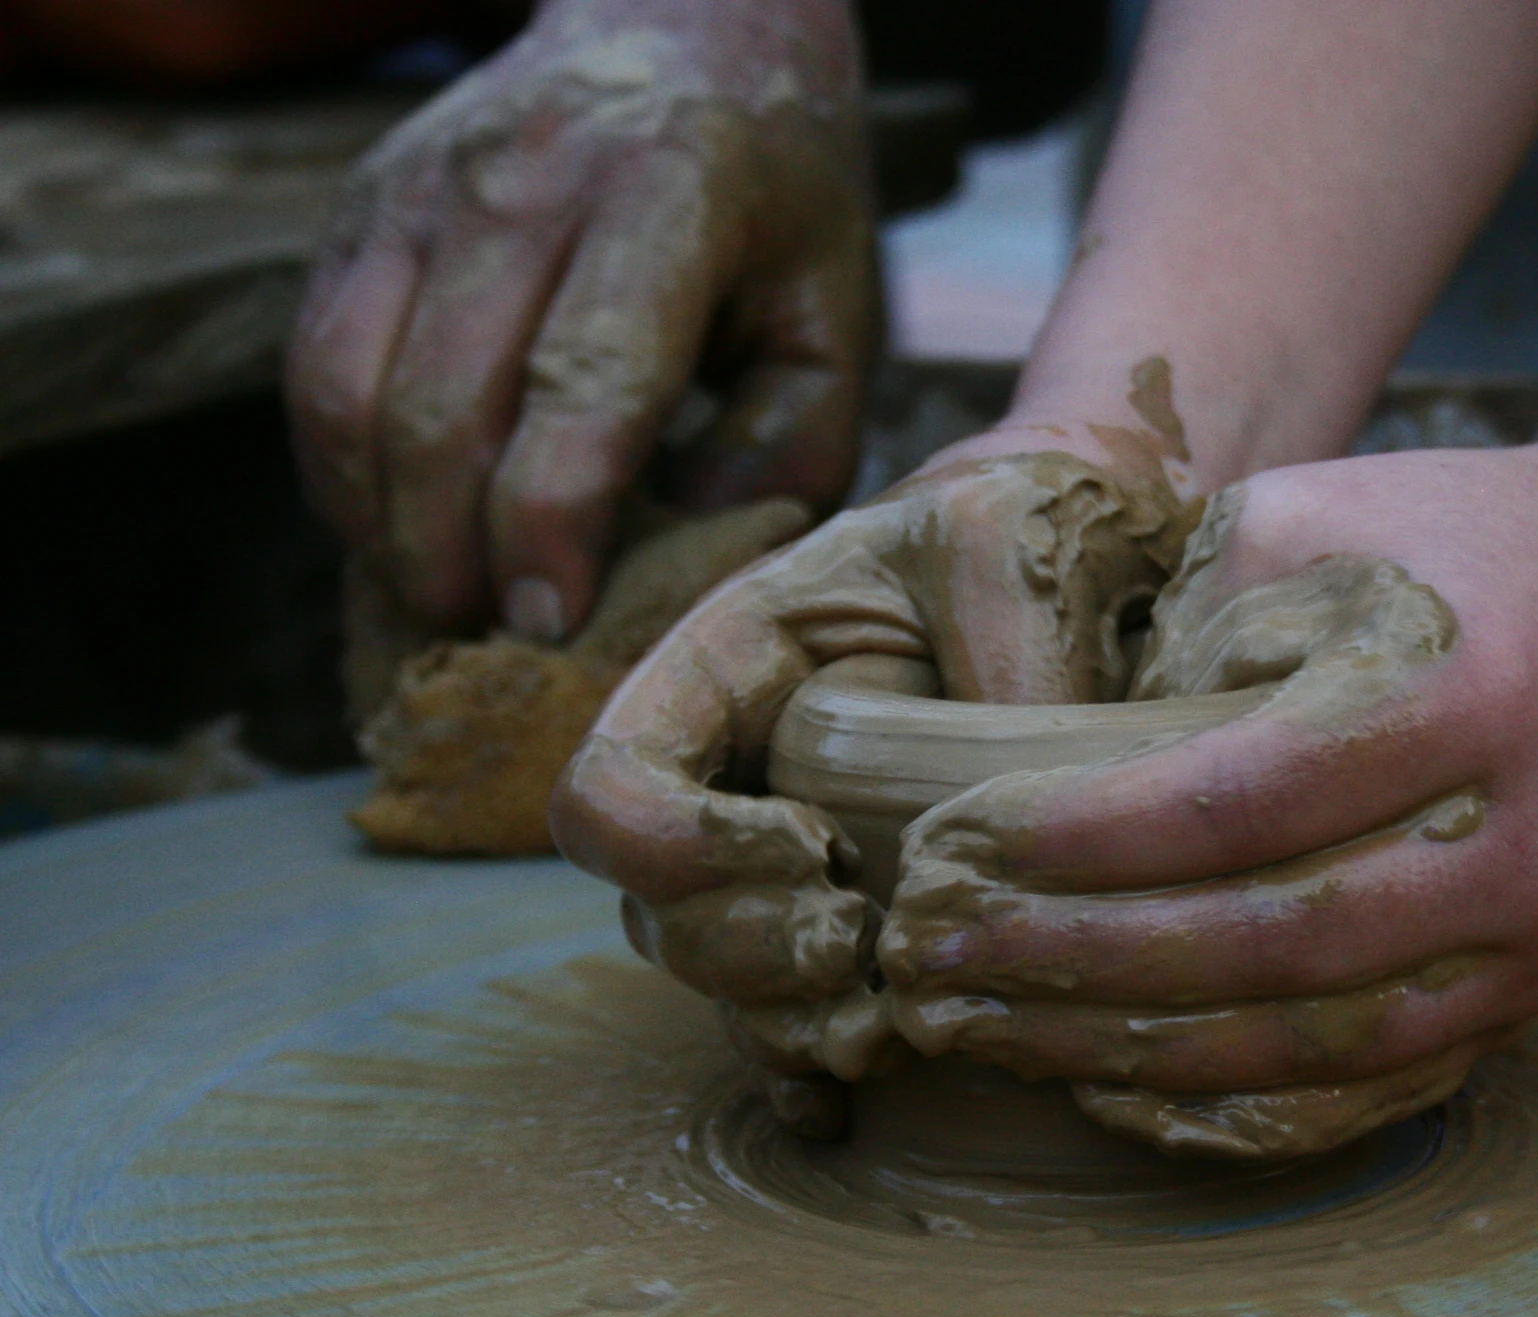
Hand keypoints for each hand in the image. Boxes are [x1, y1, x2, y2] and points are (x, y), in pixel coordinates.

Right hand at [288, 0, 874, 644]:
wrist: (684, 25)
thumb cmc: (777, 199)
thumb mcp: (834, 313)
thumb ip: (789, 447)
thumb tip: (687, 572)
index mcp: (667, 196)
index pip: (582, 376)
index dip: (551, 517)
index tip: (549, 621)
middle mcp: (523, 180)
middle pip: (441, 403)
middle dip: (453, 553)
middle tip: (490, 645)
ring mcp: (421, 188)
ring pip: (348, 392)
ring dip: (381, 526)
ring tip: (442, 603)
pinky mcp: (361, 210)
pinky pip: (315, 367)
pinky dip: (342, 471)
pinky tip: (401, 529)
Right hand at [549, 434, 1200, 1127]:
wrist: (1068, 573)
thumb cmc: (1021, 537)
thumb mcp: (1009, 547)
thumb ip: (1001, 652)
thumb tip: (1017, 803)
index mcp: (722, 668)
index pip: (612, 783)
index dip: (678, 846)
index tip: (808, 847)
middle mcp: (726, 776)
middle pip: (654, 913)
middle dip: (748, 952)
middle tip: (860, 946)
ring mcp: (771, 860)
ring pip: (715, 981)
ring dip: (783, 1023)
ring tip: (887, 1029)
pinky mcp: (839, 919)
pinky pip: (780, 1020)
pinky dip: (804, 1071)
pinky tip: (852, 1102)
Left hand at [873, 444, 1537, 1154]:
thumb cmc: (1441, 543)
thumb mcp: (1304, 519)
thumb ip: (1186, 633)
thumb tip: (1050, 778)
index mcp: (1458, 688)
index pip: (1242, 797)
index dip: (1086, 840)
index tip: (953, 846)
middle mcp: (1516, 833)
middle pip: (1269, 942)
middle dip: (1076, 964)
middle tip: (932, 962)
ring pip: (1312, 1040)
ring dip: (1130, 1049)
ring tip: (986, 1029)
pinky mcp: (1530, 992)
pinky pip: (1368, 1086)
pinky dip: (1231, 1099)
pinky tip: (1110, 1080)